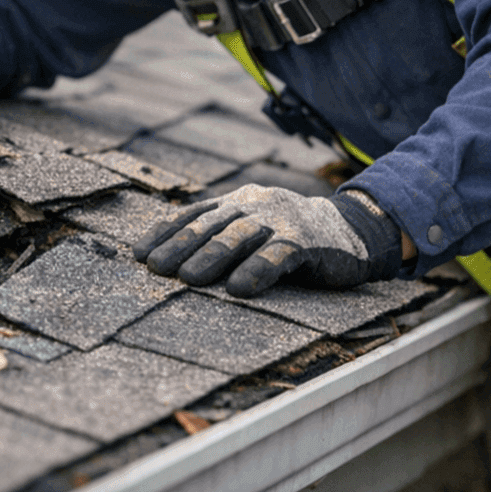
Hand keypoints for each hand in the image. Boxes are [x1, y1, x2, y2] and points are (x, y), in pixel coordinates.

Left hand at [132, 184, 401, 296]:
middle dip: (180, 246)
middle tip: (156, 269)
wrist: (352, 230)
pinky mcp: (306, 240)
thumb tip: (173, 265)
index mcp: (238, 202)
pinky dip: (257, 270)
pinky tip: (239, 288)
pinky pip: (278, 254)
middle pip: (211, 224)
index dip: (166, 233)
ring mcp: (281, 219)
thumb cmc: (292, 237)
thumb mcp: (254, 231)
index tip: (138, 254)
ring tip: (187, 279)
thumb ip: (221, 239)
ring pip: (240, 236)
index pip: (194, 214)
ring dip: (211, 257)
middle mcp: (255, 205)